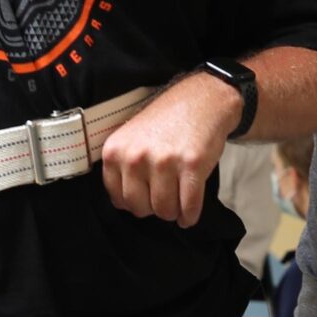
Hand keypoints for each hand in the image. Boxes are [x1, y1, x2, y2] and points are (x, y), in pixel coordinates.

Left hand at [99, 73, 242, 225]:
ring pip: (165, 211)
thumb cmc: (167, 122)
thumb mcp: (131, 138)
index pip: (118, 199)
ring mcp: (164, 162)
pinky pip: (189, 207)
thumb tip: (125, 203)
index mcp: (115, 151)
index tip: (146, 197)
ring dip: (174, 212)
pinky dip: (190, 216)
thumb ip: (122, 167)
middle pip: (140, 208)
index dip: (134, 202)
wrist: (201, 101)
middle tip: (164, 198)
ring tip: (178, 202)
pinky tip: (190, 213)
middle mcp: (136, 157)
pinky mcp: (192, 166)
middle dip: (154, 208)